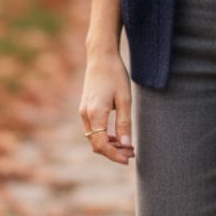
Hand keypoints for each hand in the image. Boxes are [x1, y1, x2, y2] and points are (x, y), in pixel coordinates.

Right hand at [79, 52, 134, 166]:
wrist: (101, 57)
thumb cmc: (116, 75)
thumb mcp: (125, 100)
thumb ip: (124, 123)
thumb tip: (126, 145)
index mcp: (95, 113)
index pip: (101, 144)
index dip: (115, 155)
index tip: (128, 159)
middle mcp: (85, 115)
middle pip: (96, 144)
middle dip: (113, 152)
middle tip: (132, 153)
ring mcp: (83, 112)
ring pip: (93, 138)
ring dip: (109, 145)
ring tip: (127, 146)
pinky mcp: (85, 109)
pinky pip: (92, 130)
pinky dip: (104, 137)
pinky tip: (118, 136)